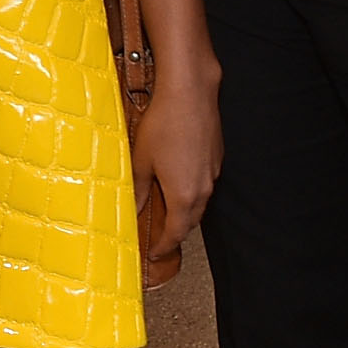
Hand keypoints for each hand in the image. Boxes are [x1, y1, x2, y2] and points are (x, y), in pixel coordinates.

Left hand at [129, 63, 223, 268]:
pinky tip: (178, 178)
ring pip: (199, 202)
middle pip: (190, 221)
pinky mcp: (216, 156)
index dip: (164, 246)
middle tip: (160, 236)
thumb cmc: (163, 124)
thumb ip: (137, 189)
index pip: (176, 233)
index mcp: (184, 196)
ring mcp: (213, 172)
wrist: (190, 93)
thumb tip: (132, 208)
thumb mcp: (141, 160)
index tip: (155, 254)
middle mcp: (203, 188)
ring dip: (184, 210)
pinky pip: (204, 182)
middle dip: (175, 231)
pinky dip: (191, 190)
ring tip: (167, 209)